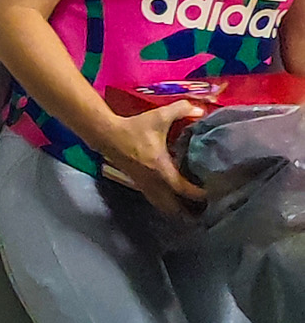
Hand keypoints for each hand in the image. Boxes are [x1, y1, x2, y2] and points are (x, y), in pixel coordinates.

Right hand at [102, 102, 206, 217]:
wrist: (107, 135)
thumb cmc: (134, 127)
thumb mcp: (159, 116)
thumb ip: (182, 110)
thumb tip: (201, 110)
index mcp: (161, 169)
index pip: (183, 190)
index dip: (200, 194)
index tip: (214, 193)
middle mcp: (154, 182)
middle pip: (174, 208)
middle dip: (190, 212)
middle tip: (206, 210)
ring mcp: (145, 185)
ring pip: (163, 207)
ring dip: (178, 211)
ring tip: (193, 211)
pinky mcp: (139, 184)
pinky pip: (156, 201)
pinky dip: (167, 204)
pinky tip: (175, 201)